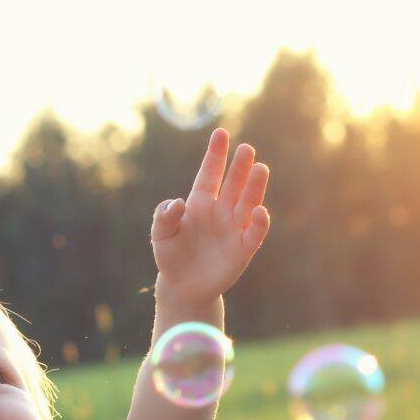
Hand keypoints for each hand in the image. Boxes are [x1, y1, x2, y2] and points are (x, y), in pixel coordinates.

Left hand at [151, 127, 270, 307]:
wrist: (183, 287)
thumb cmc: (170, 256)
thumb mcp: (160, 235)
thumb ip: (164, 216)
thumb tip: (177, 203)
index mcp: (200, 202)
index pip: (210, 173)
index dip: (215, 154)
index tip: (220, 133)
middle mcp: (221, 210)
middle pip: (234, 184)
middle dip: (240, 166)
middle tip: (246, 149)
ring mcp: (234, 227)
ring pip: (248, 202)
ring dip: (254, 187)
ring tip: (260, 168)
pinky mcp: (244, 248)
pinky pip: (255, 232)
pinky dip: (259, 222)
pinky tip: (259, 210)